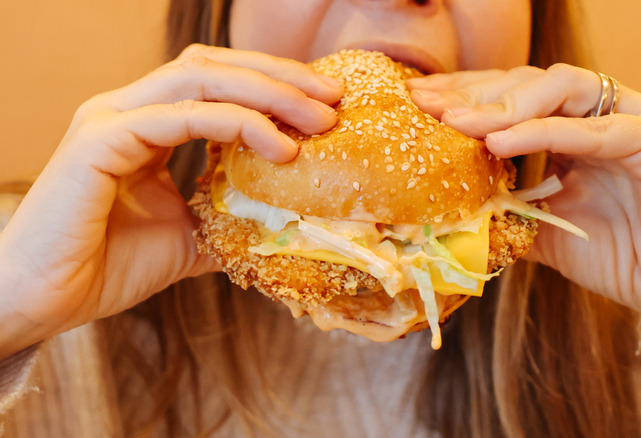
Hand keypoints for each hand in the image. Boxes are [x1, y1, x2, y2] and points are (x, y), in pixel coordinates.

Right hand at [0, 44, 342, 358]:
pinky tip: (277, 146)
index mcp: (148, 123)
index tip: (325, 106)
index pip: (219, 81)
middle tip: (333, 98)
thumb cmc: (105, 267)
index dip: (273, 85)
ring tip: (318, 117)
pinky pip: (180, 116)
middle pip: (215, 65)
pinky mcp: (99, 141)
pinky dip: (235, 124)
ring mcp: (111, 119)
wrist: (43, 301)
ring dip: (268, 92)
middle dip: (280, 77)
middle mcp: (128, 109)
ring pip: (201, 77)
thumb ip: (229, 217)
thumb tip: (285, 222)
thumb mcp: (189, 237)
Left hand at [408, 64, 640, 386]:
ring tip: (459, 122)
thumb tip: (446, 214)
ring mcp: (635, 119)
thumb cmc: (618, 257)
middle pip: (530, 83)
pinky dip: (548, 131)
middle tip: (427, 104)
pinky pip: (600, 128)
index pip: (513, 98)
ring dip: (506, 104)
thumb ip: (506, 211)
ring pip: (564, 87)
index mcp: (573, 129)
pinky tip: (502, 141)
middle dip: (475, 93)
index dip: (465, 98)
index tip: (418, 106)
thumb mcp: (544, 230)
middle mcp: (603, 113)